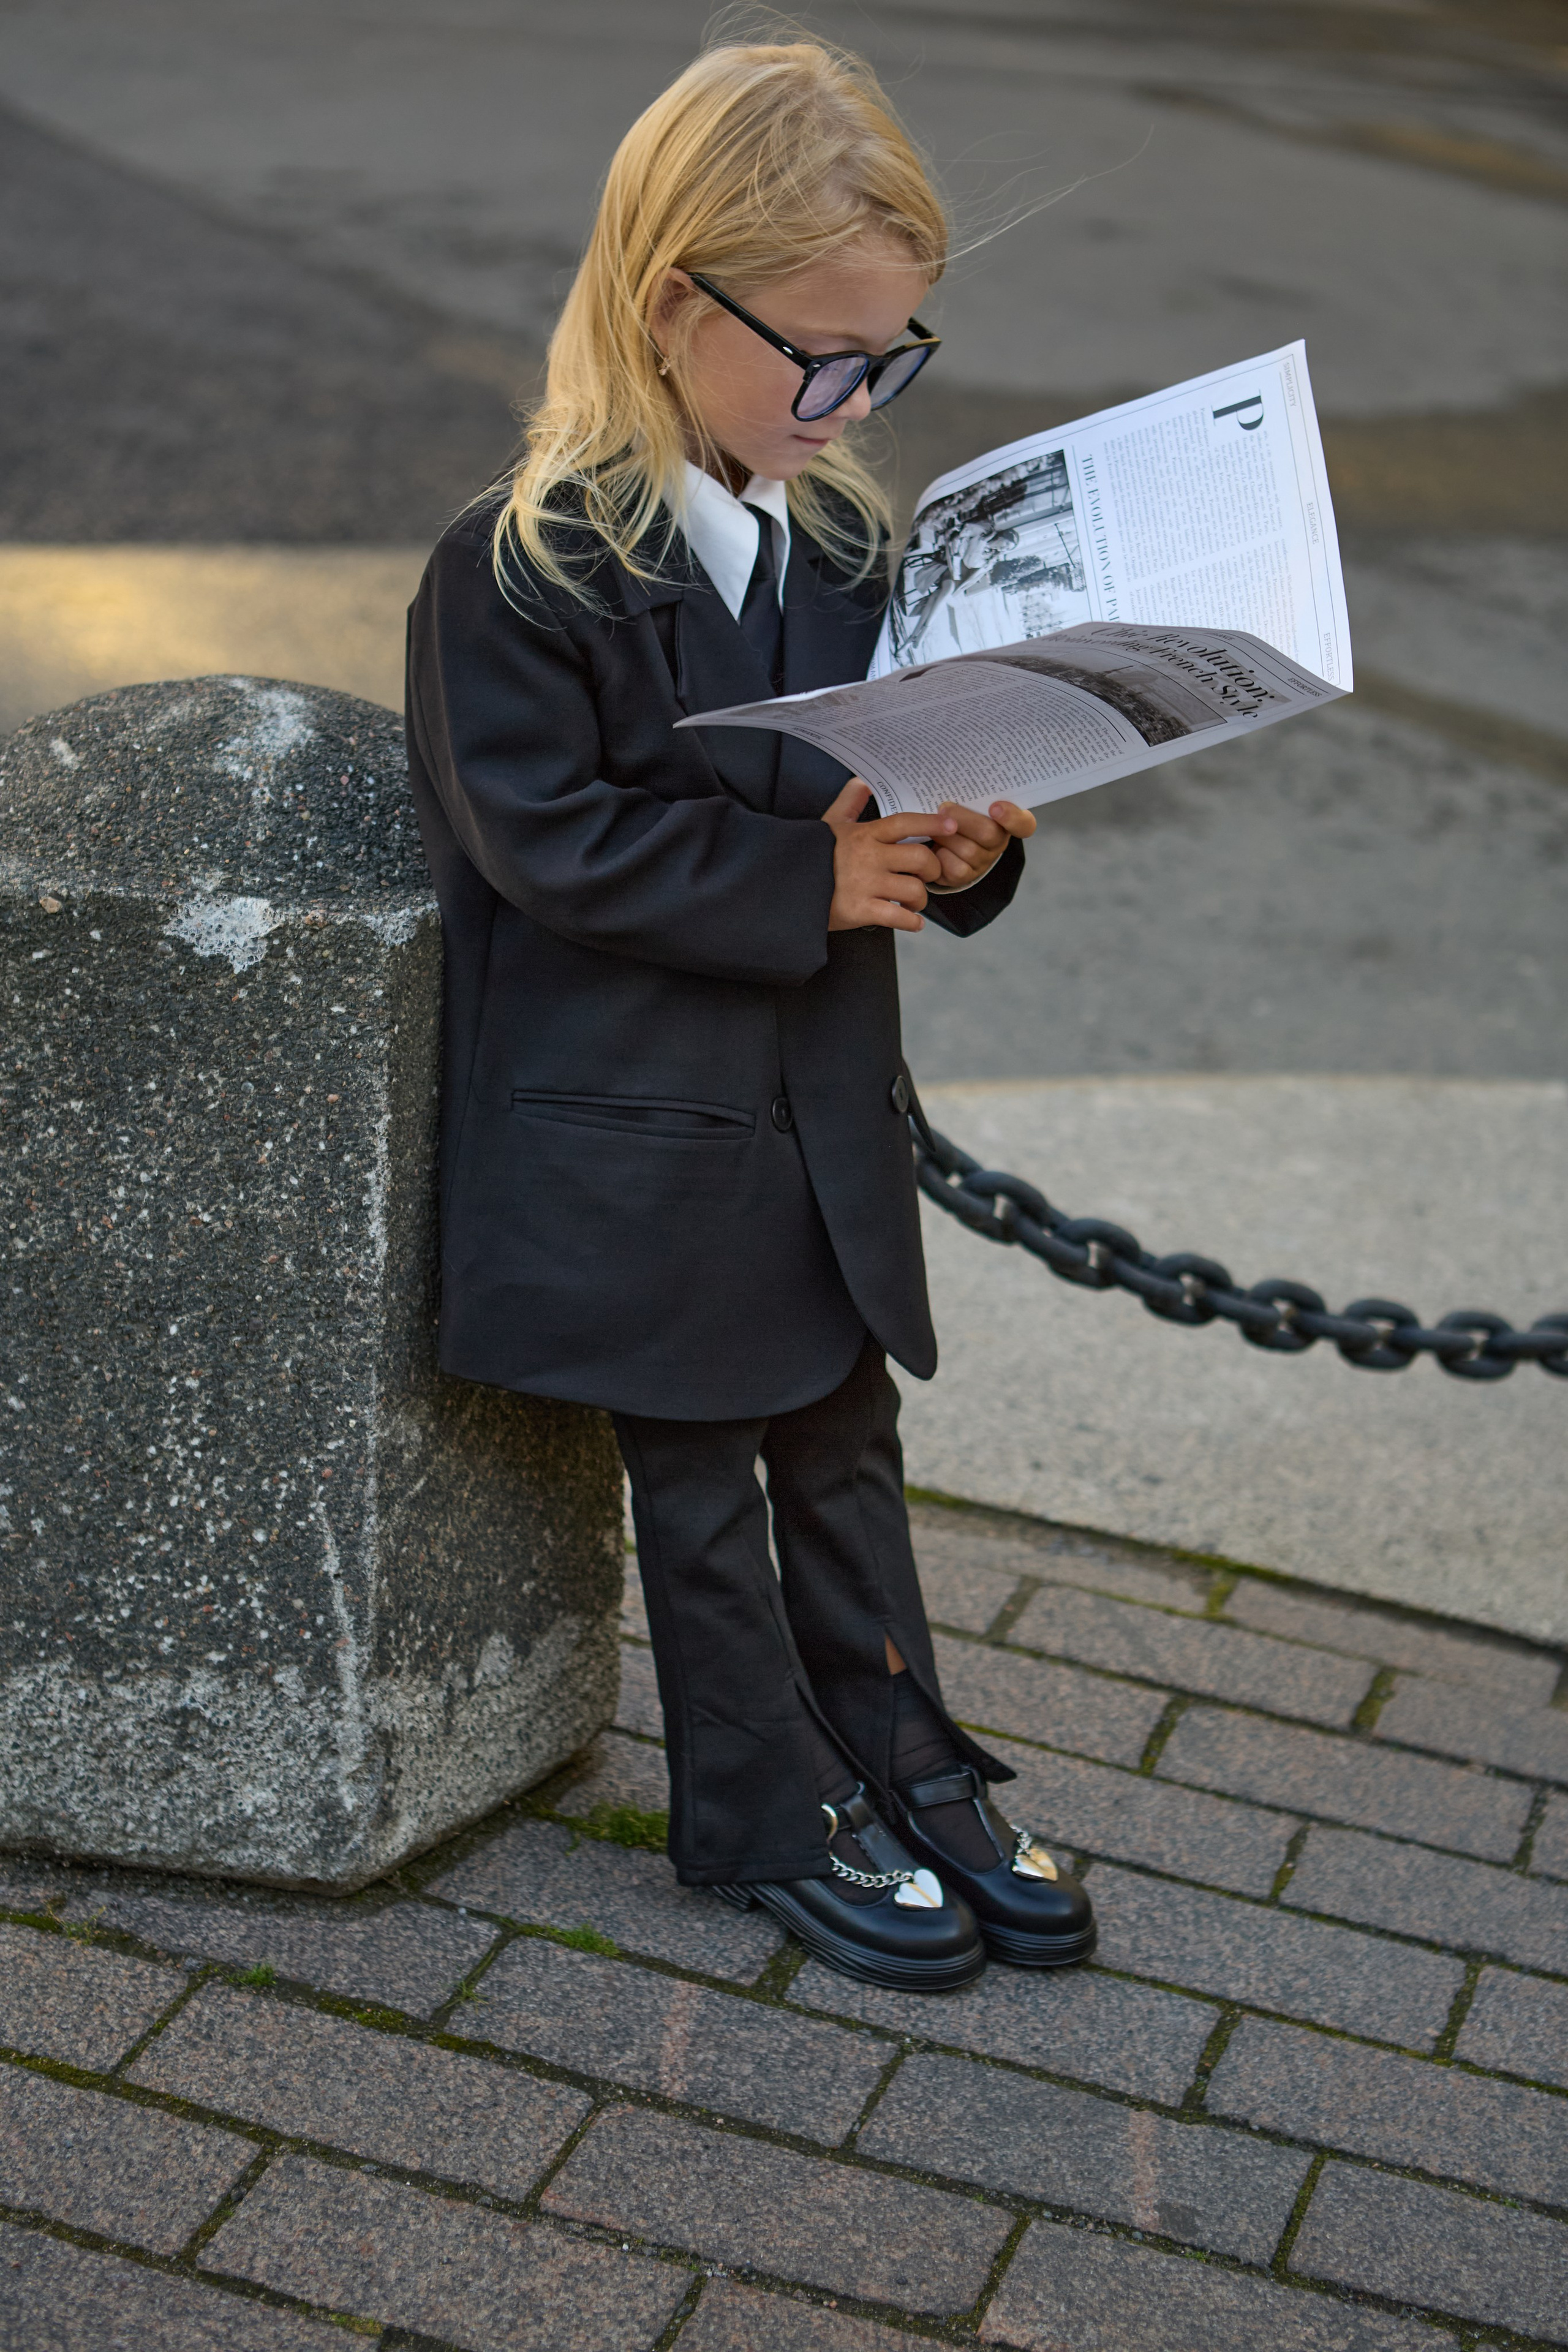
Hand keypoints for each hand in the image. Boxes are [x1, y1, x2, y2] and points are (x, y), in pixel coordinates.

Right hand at [821, 778, 944, 932]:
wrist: (783, 887)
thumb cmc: (808, 855)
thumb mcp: (828, 824)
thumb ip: (848, 803)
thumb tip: (861, 782)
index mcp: (864, 835)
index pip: (905, 823)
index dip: (932, 824)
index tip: (952, 826)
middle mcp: (869, 857)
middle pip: (921, 859)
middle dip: (933, 870)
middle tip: (928, 877)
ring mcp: (865, 884)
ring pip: (915, 890)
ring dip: (921, 900)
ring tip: (914, 903)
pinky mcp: (860, 911)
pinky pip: (900, 918)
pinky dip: (912, 922)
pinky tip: (912, 922)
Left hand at [926, 798, 1035, 890]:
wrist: (938, 838)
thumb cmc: (956, 813)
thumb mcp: (966, 800)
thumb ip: (969, 794)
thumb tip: (957, 782)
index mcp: (1006, 821)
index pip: (1024, 824)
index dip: (1012, 817)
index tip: (995, 807)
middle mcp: (999, 843)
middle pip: (989, 833)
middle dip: (964, 820)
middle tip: (944, 808)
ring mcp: (983, 861)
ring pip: (970, 851)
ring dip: (947, 836)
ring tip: (933, 827)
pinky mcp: (966, 876)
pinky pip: (956, 869)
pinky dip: (941, 856)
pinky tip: (933, 848)